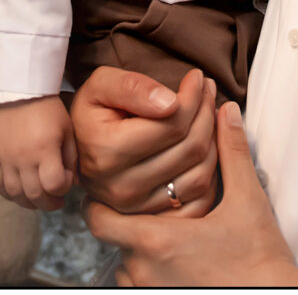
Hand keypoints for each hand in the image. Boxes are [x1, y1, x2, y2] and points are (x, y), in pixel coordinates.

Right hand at [0, 95, 77, 210]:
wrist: (22, 92)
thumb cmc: (50, 110)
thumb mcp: (67, 130)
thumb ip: (71, 159)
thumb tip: (72, 184)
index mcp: (45, 148)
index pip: (54, 184)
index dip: (63, 189)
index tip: (66, 181)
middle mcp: (23, 157)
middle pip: (34, 195)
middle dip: (49, 203)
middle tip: (56, 201)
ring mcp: (5, 158)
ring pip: (15, 194)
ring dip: (29, 203)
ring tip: (39, 198)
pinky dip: (9, 194)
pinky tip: (19, 192)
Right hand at [71, 66, 217, 215]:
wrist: (81, 147)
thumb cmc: (94, 109)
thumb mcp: (101, 85)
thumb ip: (132, 87)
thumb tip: (170, 103)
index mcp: (106, 152)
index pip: (171, 123)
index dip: (192, 96)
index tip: (197, 77)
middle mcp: (121, 188)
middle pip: (190, 148)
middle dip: (207, 112)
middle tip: (209, 89)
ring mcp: (138, 210)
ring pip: (200, 173)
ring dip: (215, 139)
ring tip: (209, 111)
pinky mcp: (153, 221)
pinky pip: (200, 198)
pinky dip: (211, 169)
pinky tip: (207, 143)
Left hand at [85, 102, 297, 286]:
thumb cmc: (260, 257)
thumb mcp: (248, 199)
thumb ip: (232, 151)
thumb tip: (225, 109)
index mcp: (157, 239)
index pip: (98, 219)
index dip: (100, 202)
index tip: (116, 186)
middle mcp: (145, 271)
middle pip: (112, 241)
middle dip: (124, 222)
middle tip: (144, 204)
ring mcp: (153, 294)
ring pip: (125, 266)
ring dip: (137, 250)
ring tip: (162, 232)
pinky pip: (141, 286)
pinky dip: (150, 272)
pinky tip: (174, 258)